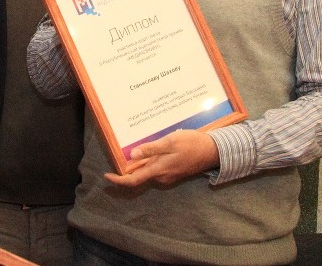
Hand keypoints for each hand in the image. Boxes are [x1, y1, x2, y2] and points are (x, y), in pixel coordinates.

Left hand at [104, 129, 218, 187]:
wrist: (214, 151)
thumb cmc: (192, 144)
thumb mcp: (170, 142)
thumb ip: (151, 149)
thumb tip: (132, 155)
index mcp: (159, 169)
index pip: (134, 180)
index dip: (119, 180)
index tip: (107, 176)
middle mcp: (162, 176)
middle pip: (140, 176)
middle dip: (129, 168)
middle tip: (121, 153)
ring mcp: (169, 176)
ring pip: (149, 171)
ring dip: (141, 163)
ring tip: (138, 147)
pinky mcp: (174, 172)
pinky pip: (158, 169)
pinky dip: (151, 162)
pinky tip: (153, 149)